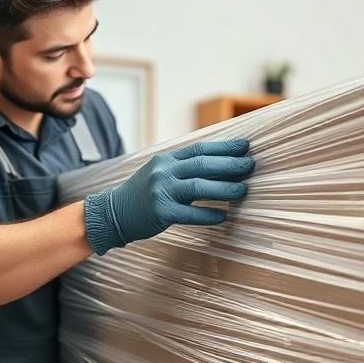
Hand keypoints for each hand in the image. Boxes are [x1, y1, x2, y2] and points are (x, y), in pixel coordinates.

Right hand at [84, 138, 253, 253]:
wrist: (113, 212)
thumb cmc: (145, 193)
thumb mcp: (162, 173)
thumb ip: (186, 168)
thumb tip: (222, 166)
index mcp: (167, 159)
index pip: (200, 148)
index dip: (224, 148)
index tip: (245, 146)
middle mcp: (164, 171)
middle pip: (203, 165)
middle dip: (230, 165)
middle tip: (250, 166)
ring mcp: (161, 191)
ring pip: (199, 187)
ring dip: (225, 189)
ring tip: (243, 190)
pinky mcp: (161, 213)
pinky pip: (190, 214)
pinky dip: (208, 215)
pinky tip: (223, 216)